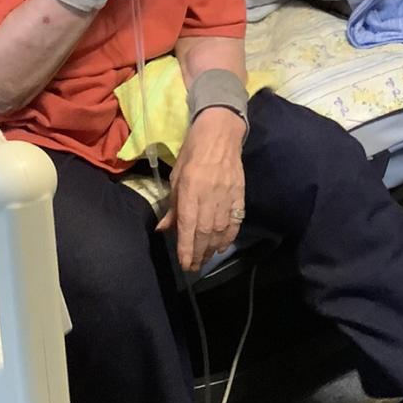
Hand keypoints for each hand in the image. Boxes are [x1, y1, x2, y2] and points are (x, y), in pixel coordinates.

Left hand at [157, 107, 246, 271]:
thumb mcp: (176, 177)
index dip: (186, 247)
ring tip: (204, 260)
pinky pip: (235, 221)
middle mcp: (209, 195)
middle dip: (198, 253)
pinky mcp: (240, 195)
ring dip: (211, 249)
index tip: (184, 263)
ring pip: (220, 229)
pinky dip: (229, 236)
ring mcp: (227, 196)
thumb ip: (172, 205)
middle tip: (193, 267)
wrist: (220, 135)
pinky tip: (222, 247)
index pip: (188, 225)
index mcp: (191, 189)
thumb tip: (163, 229)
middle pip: (204, 231)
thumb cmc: (193, 153)